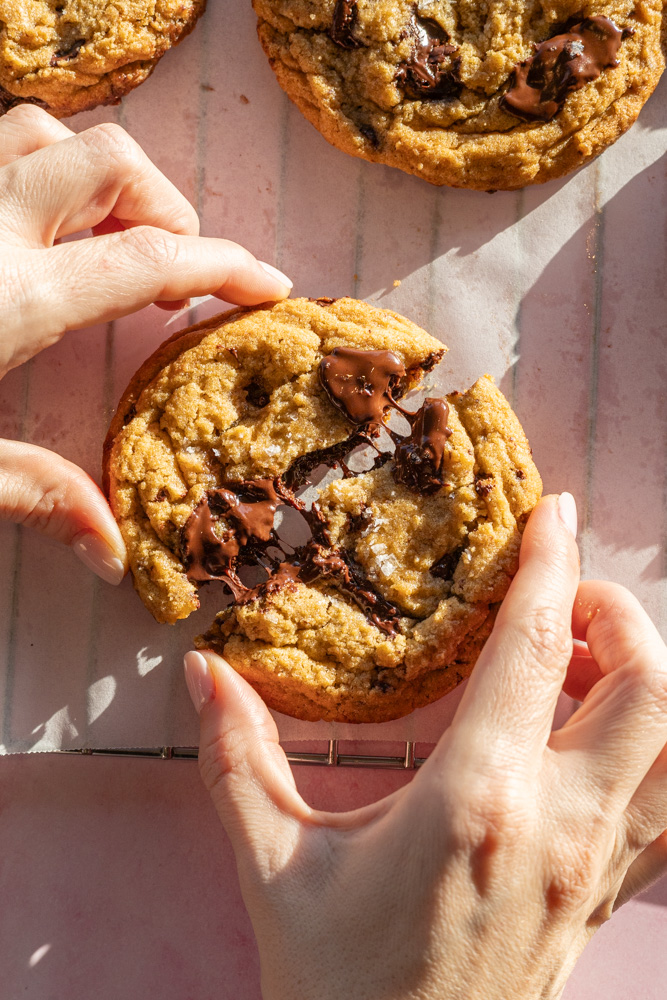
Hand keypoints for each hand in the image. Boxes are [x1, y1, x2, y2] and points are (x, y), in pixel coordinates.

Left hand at [0, 105, 291, 583]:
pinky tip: (29, 234)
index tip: (269, 285)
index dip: (223, 268)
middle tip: (172, 269)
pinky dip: (34, 175)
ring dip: (96, 179)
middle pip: (107, 159)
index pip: (149, 264)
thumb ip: (32, 495)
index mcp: (7, 298)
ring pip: (42, 133)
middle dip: (164, 204)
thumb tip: (110, 553)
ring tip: (106, 242)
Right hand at [185, 494, 666, 999]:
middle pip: (650, 685)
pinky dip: (654, 750)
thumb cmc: (334, 983)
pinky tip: (594, 739)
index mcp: (476, 802)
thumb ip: (236, 756)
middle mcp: (558, 828)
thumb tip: (204, 672)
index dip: (551, 562)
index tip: (550, 509)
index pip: (538, 647)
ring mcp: (594, 870)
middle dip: (618, 615)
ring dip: (646, 679)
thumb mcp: (272, 860)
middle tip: (559, 600)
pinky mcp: (603, 900)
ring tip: (581, 661)